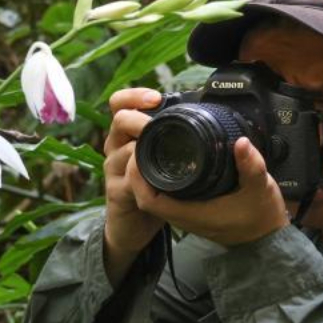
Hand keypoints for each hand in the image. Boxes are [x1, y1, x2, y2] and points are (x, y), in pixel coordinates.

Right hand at [102, 88, 166, 285]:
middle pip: (119, 120)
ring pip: (122, 150)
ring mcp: (114, 170)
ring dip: (140, 147)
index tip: (155, 98)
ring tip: (157, 147)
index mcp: (128, 134)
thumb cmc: (151, 186)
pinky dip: (139, 178)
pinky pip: (126, 181)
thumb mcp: (159, 157)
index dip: (134, 96)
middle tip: (155, 121)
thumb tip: (207, 115)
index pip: (121, 103)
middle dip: (138, 118)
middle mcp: (116, 147)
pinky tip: (152, 178)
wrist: (132, 225)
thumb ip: (172, 138)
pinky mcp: (116, 193)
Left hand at [126, 136, 289, 247]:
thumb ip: (251, 166)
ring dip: (147, 174)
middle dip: (138, 170)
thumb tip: (241, 142)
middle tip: (144, 142)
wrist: (266, 240)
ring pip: (154, 196)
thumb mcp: (260, 189)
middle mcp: (182, 217)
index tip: (141, 151)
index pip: (148, 199)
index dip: (137, 177)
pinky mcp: (190, 211)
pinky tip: (166, 161)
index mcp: (191, 213)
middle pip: (144, 195)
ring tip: (151, 146)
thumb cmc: (261, 217)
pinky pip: (165, 197)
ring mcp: (185, 215)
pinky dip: (159, 180)